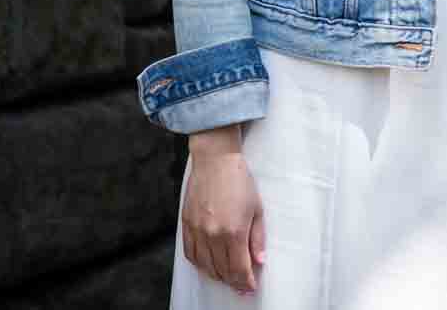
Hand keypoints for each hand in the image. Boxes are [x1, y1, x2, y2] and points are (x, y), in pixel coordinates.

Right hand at [183, 126, 265, 292]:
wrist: (215, 159)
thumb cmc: (239, 180)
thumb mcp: (257, 209)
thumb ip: (257, 238)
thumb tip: (259, 261)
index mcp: (234, 231)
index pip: (239, 269)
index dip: (246, 282)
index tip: (250, 287)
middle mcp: (213, 234)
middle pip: (222, 271)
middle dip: (234, 282)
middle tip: (241, 284)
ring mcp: (197, 230)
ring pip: (205, 266)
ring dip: (217, 275)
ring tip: (227, 276)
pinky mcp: (186, 224)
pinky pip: (190, 254)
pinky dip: (200, 264)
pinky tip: (208, 264)